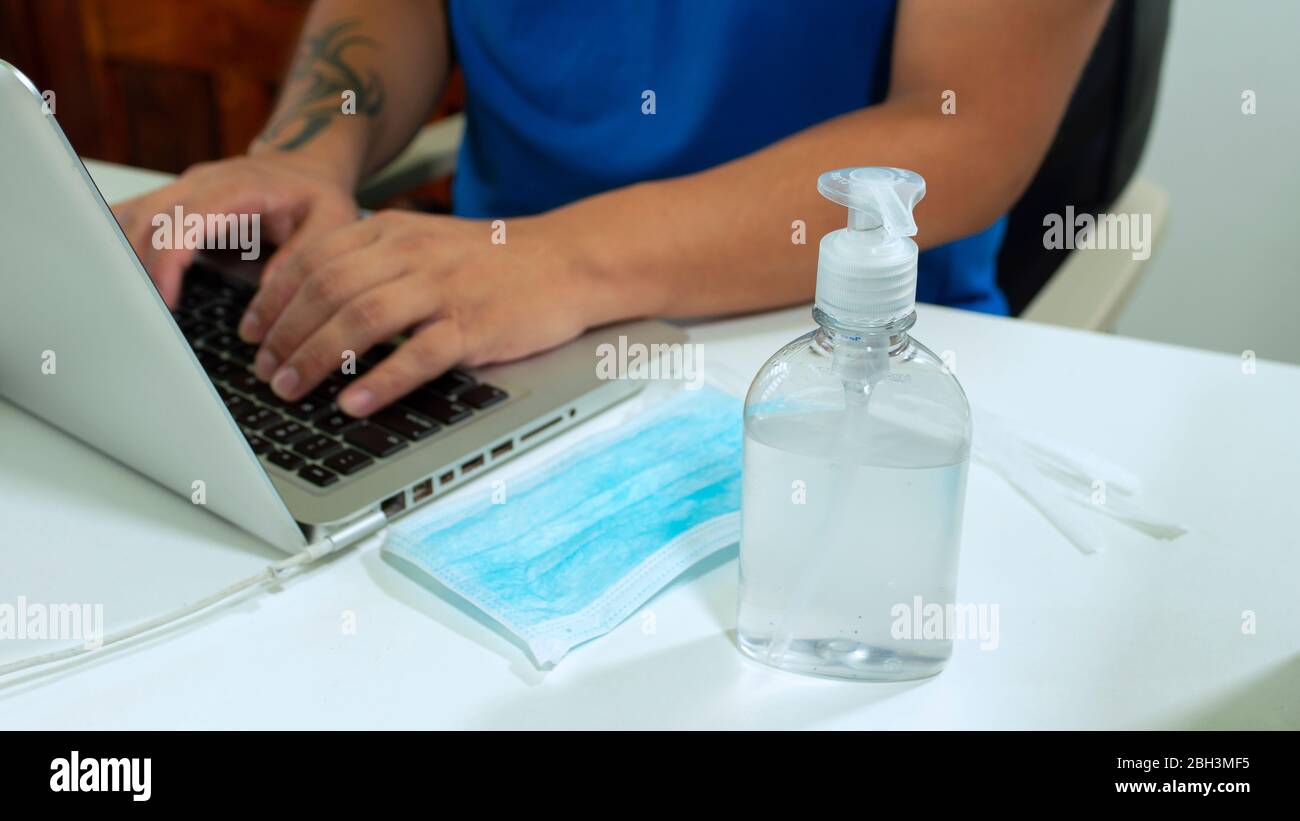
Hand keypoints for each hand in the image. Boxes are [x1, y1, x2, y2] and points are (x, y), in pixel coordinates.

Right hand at [111, 154, 358, 306]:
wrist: (305, 168)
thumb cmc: (317, 196)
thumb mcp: (331, 220)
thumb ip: (303, 254)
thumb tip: (269, 292)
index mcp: (237, 187)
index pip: (186, 220)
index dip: (169, 259)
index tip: (165, 300)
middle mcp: (201, 182)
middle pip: (148, 219)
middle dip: (139, 267)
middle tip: (144, 314)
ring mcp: (183, 189)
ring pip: (132, 216)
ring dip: (123, 257)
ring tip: (129, 303)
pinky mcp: (174, 201)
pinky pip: (133, 215)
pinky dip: (118, 241)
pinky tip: (112, 273)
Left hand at [240, 209, 606, 415]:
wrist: (567, 260)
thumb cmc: (495, 263)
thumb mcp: (427, 244)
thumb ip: (375, 263)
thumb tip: (315, 302)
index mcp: (393, 233)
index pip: (314, 260)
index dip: (273, 300)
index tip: (251, 334)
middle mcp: (412, 254)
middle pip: (328, 290)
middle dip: (285, 335)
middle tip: (264, 372)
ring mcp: (444, 288)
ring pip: (362, 318)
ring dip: (317, 357)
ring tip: (292, 389)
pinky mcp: (475, 325)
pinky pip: (419, 354)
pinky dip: (381, 380)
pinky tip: (354, 402)